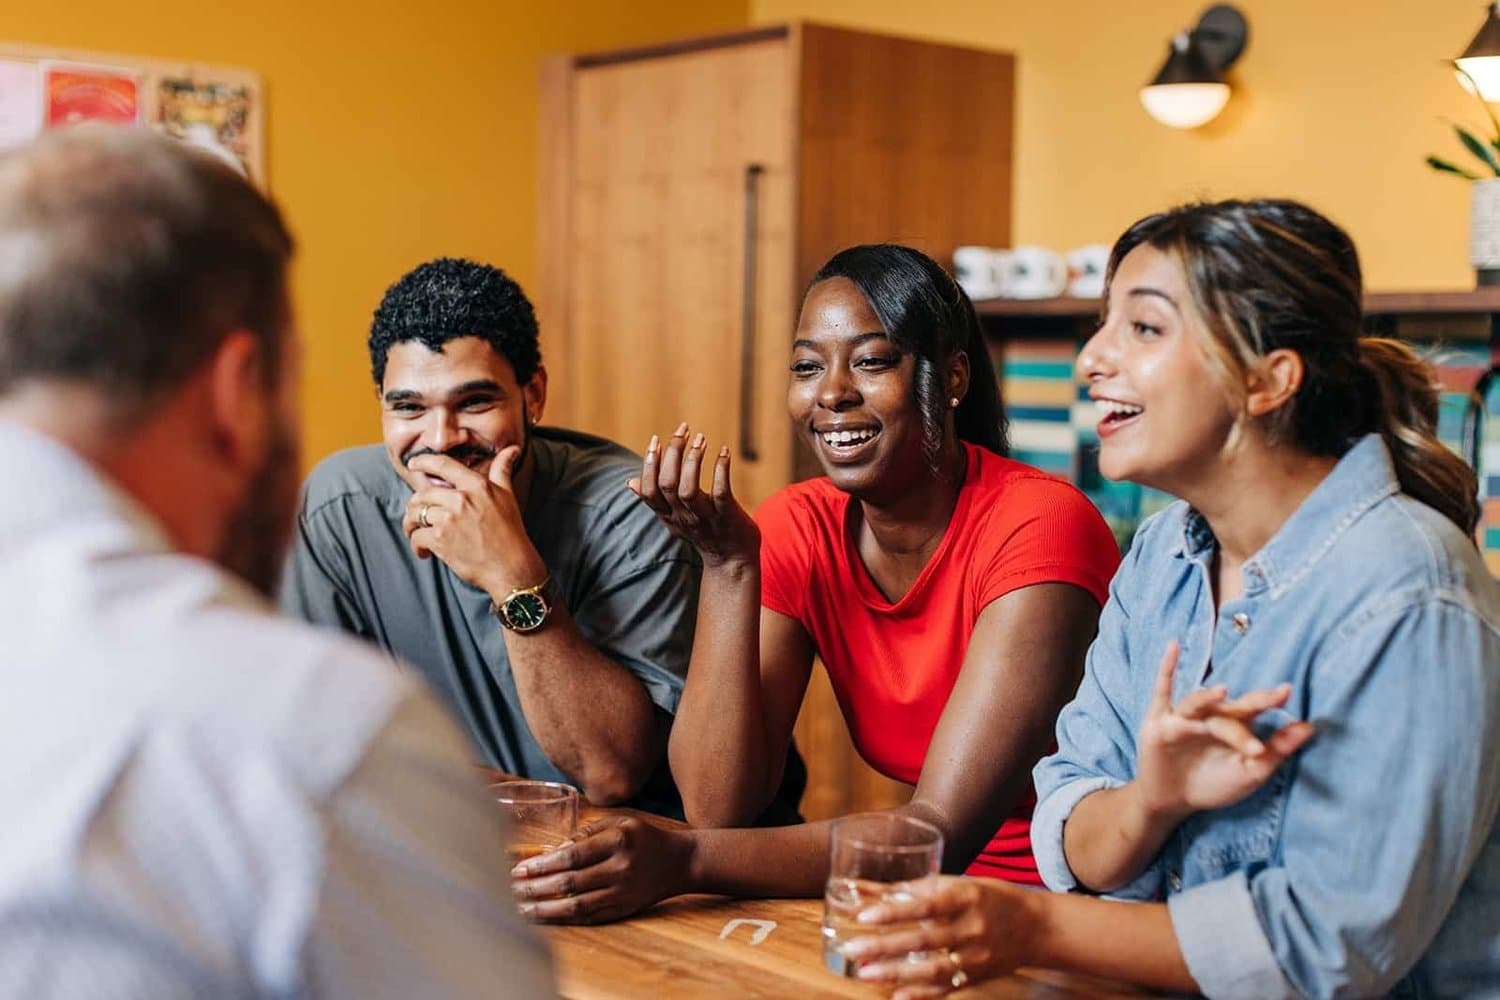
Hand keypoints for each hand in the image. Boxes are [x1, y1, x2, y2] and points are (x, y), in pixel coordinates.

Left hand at [403, 446, 546, 597]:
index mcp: (476, 486)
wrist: (511, 567)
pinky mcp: (441, 540)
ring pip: (415, 514)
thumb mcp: (508, 496)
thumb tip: (512, 449)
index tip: (413, 463)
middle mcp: (461, 499)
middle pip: (422, 494)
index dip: (423, 462)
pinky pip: (417, 537)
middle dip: (415, 505)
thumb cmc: (511, 532)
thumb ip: (503, 470)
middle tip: (416, 515)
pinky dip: (416, 546)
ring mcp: (449, 520)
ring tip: (416, 533)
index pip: (443, 465)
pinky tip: (424, 552)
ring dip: (411, 525)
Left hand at [509, 815, 693, 924]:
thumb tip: (553, 849)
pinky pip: (588, 917)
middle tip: (510, 889)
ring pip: (575, 906)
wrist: (679, 862)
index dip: (543, 865)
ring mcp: (622, 893)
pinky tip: (544, 916)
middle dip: (535, 888)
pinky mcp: (623, 910)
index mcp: (618, 841)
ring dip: (544, 909)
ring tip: (520, 908)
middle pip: (569, 883)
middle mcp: (620, 869)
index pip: (572, 856)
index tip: (520, 869)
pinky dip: (563, 919)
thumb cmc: (644, 837)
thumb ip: (587, 832)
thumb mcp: (620, 822)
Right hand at [627, 422, 758, 569]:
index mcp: (669, 516)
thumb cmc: (703, 536)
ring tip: (701, 438)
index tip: (655, 440)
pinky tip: (724, 451)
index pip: (650, 491)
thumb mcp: (674, 521)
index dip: (649, 464)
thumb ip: (655, 501)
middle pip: (668, 484)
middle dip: (673, 453)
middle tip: (683, 430)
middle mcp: (683, 517)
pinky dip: (721, 470)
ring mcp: (705, 518)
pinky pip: (721, 492)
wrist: (732, 563)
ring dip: (693, 460)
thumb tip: (629, 483)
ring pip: (689, 489)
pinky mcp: (727, 517)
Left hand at [841, 876, 1037, 998]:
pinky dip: (921, 994)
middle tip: (852, 949)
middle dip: (885, 946)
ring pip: (933, 969)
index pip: (927, 904)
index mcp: (966, 896)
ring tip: (864, 972)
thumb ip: (916, 889)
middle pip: (925, 939)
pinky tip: (897, 995)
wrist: (1036, 927)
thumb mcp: (958, 883)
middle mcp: (973, 927)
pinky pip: (947, 989)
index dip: (895, 911)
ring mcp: (977, 956)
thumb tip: (870, 890)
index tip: (864, 916)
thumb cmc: (989, 897)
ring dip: (896, 973)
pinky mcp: (977, 977)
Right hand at [1135, 641, 1316, 821]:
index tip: (1286, 691)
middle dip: (1248, 707)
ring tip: (1222, 692)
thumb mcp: (1251, 772)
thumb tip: (1310, 726)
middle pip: (1228, 711)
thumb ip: (1277, 749)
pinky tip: (1174, 646)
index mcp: (1232, 725)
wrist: (1174, 802)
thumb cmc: (1214, 785)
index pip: (1252, 709)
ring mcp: (1183, 717)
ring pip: (1196, 704)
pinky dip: (1167, 668)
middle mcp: (1209, 716)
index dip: (1269, 700)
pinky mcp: (1158, 721)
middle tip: (1272, 699)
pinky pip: (1162, 691)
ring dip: (1207, 697)